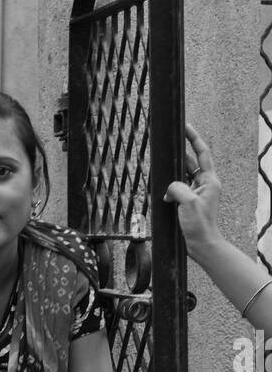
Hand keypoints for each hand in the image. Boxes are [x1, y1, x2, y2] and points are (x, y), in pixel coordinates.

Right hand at [163, 125, 222, 260]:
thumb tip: (169, 188)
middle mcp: (204, 184)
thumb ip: (176, 188)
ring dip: (173, 173)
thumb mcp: (188, 202)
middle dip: (179, 154)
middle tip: (168, 144)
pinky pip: (178, 189)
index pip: (202, 152)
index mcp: (209, 180)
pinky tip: (163, 193)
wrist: (201, 245)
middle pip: (191, 162)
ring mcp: (197, 193)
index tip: (184, 126)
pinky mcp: (189, 202)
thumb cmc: (199, 225)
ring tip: (163, 166)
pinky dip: (170, 189)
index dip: (193, 138)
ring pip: (182, 176)